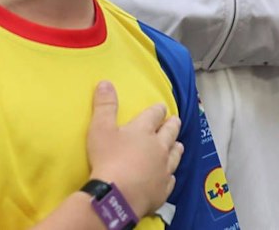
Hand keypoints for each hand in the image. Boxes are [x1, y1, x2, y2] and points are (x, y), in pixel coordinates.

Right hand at [85, 81, 181, 215]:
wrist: (118, 196)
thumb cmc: (108, 159)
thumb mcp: (100, 128)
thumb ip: (104, 105)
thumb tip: (106, 82)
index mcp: (144, 130)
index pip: (154, 115)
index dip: (158, 109)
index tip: (162, 106)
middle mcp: (159, 147)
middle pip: (170, 133)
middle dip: (172, 125)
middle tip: (175, 120)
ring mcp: (164, 169)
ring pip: (175, 155)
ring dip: (176, 148)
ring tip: (178, 144)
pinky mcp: (163, 190)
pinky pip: (171, 179)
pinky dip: (170, 174)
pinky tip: (169, 175)